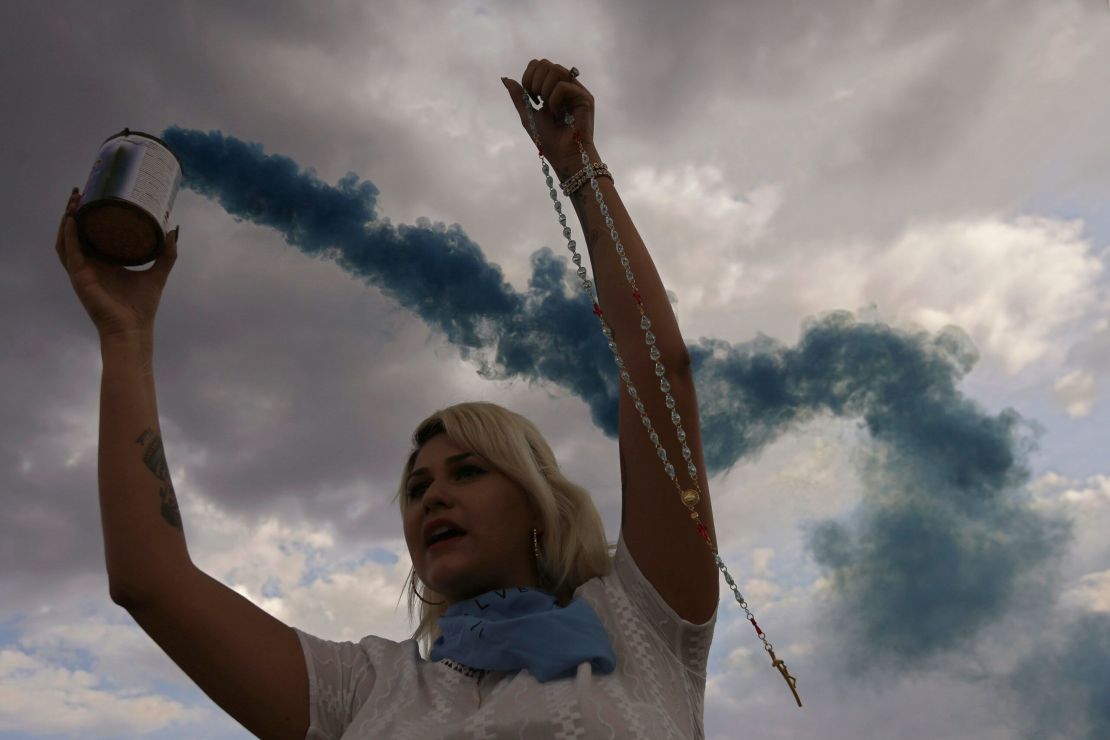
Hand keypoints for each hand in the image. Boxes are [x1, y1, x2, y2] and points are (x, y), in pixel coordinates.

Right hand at [55, 188, 178, 341]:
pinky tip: (72, 220)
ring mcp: (82, 270)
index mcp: (106, 262)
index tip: (97, 194)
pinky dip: (69, 235)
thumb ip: (167, 253)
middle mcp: (91, 264)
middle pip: (76, 232)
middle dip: (76, 211)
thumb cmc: (142, 306)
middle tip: (81, 191)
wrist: (133, 329)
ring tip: (74, 200)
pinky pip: (68, 252)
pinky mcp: (79, 277)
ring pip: (67, 239)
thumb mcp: (158, 272)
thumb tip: (173, 230)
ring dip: (67, 219)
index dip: (92, 215)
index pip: (94, 233)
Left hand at [502, 59, 595, 175]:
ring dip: (544, 89)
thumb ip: (519, 96)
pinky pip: (563, 85)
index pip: (539, 64)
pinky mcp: (585, 98)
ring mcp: (577, 91)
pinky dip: (554, 100)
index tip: (531, 99)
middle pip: (545, 63)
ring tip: (548, 107)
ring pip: (556, 69)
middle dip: (534, 82)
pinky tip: (558, 114)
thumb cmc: (548, 141)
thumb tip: (505, 78)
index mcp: (554, 88)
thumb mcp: (528, 115)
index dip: (528, 77)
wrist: (563, 157)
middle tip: (537, 101)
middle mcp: (567, 86)